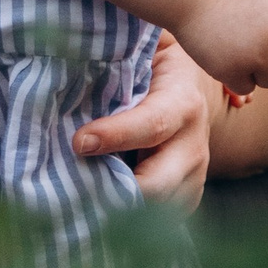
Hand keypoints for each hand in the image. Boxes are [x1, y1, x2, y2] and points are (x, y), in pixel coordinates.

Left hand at [73, 33, 215, 215]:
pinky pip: (162, 219)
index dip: (115, 136)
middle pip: (157, 185)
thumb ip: (117, 56)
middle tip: (71, 193)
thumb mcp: (144, 47)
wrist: (190, 83)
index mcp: (182, 101)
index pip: (151, 125)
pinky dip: (133, 220)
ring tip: (80, 202)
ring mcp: (196, 173)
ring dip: (119, 211)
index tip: (78, 142)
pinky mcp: (189, 194)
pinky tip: (103, 208)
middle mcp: (195, 143)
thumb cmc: (152, 62)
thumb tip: (74, 55)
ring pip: (159, 210)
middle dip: (115, 195)